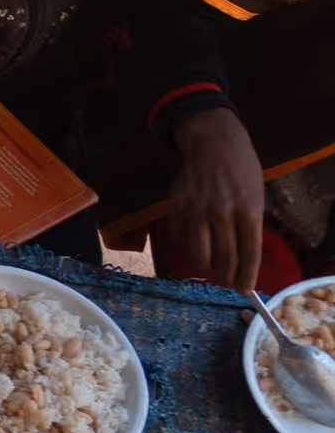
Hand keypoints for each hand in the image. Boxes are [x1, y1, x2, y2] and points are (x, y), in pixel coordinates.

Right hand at [165, 107, 264, 292]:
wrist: (212, 143)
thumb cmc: (240, 169)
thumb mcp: (255, 195)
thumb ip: (249, 223)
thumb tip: (243, 256)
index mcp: (248, 209)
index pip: (249, 252)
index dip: (247, 275)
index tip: (244, 289)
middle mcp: (222, 212)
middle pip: (225, 257)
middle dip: (227, 276)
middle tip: (227, 283)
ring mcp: (197, 209)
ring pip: (199, 253)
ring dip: (206, 264)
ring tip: (210, 264)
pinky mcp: (176, 206)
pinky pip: (179, 237)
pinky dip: (186, 244)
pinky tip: (193, 240)